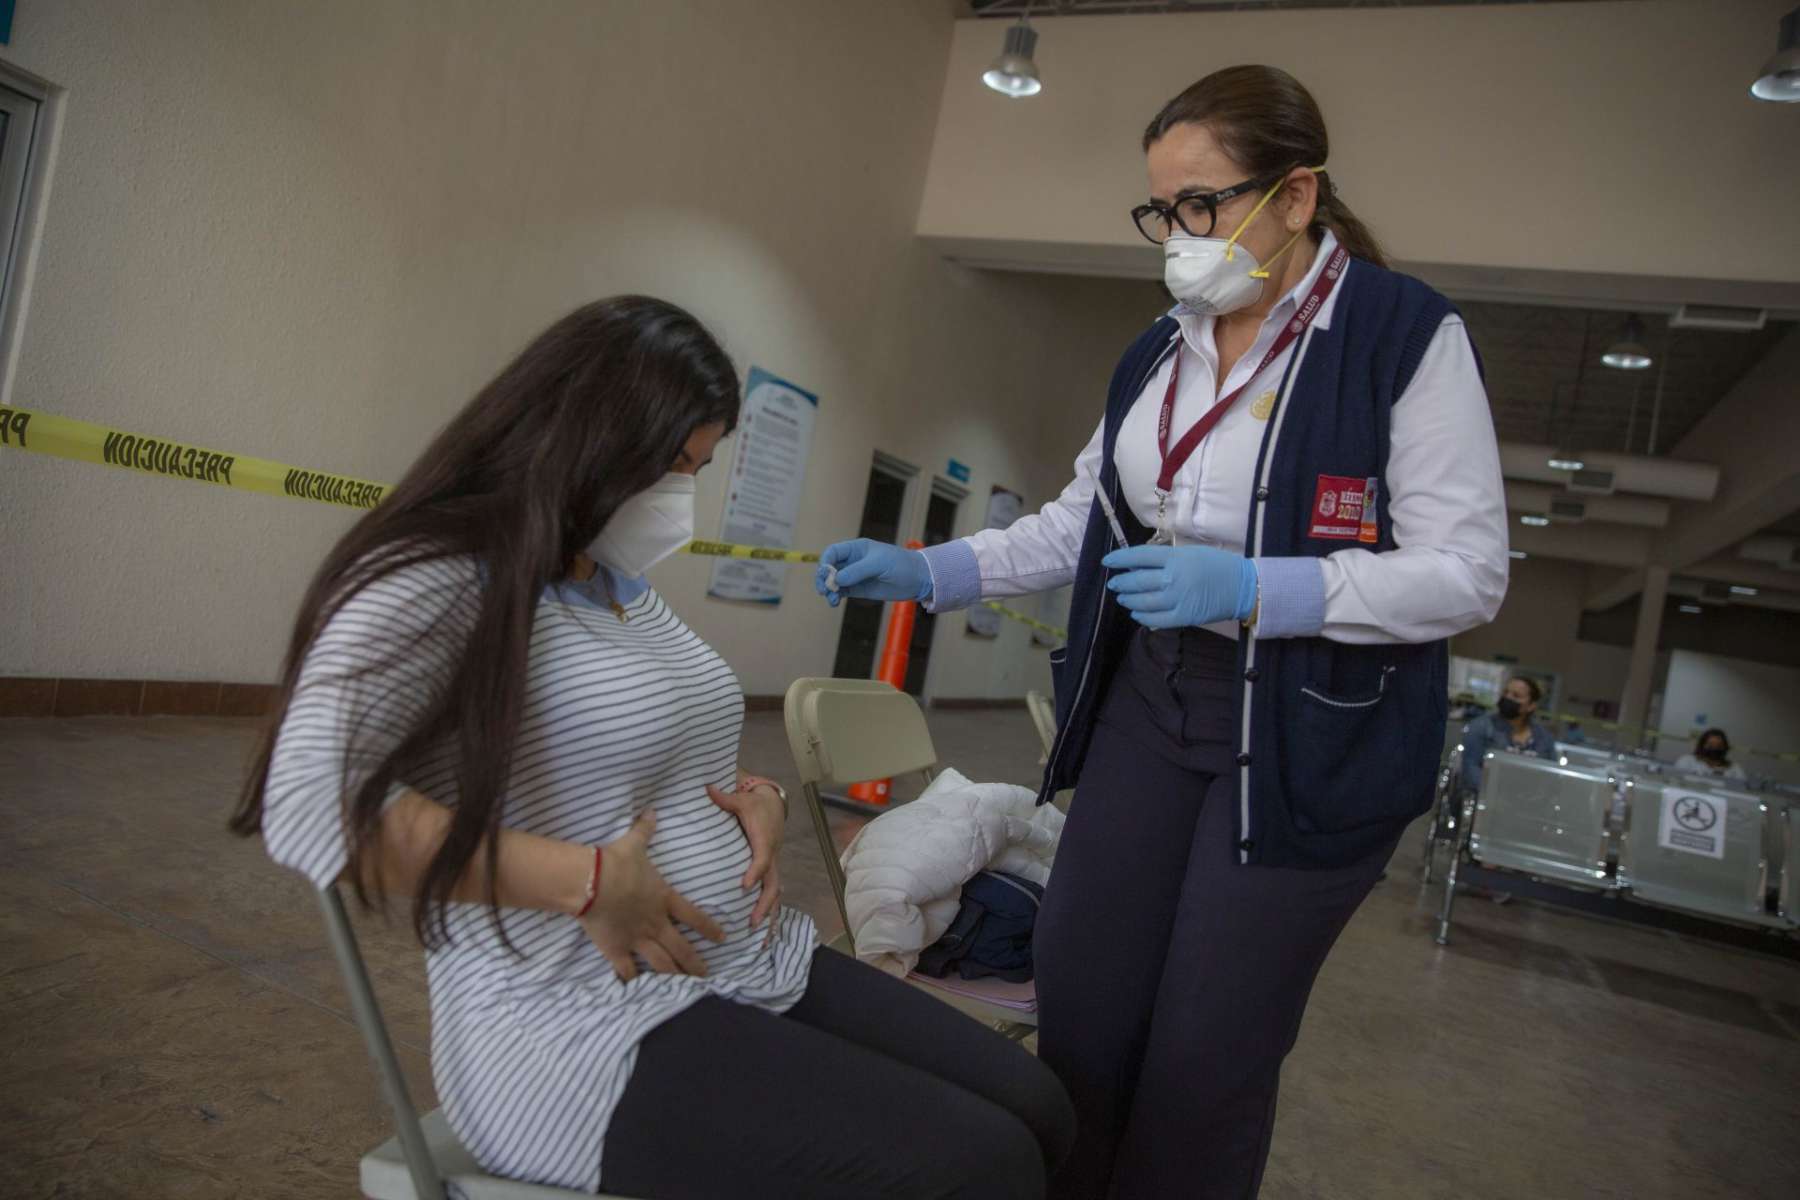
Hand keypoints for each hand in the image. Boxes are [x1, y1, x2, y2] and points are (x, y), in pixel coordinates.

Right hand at [578, 809, 725, 981]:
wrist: (591, 882)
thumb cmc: (616, 862)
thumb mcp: (633, 843)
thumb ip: (645, 830)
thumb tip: (651, 811)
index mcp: (664, 899)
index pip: (694, 916)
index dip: (710, 928)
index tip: (722, 938)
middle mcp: (656, 923)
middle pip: (682, 948)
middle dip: (696, 963)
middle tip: (706, 975)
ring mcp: (637, 939)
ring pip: (662, 964)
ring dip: (674, 975)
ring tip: (683, 986)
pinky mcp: (616, 949)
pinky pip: (627, 970)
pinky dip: (631, 979)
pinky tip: (635, 986)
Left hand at [708, 780, 784, 943]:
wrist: (772, 802)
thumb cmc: (754, 803)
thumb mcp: (740, 799)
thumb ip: (724, 798)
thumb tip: (708, 788)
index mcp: (763, 840)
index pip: (762, 859)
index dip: (755, 872)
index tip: (744, 886)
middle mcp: (771, 854)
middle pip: (772, 884)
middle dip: (764, 904)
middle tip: (751, 922)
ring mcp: (772, 864)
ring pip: (775, 892)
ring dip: (769, 914)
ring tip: (760, 936)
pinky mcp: (770, 869)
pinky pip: (772, 892)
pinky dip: (770, 911)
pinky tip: (764, 930)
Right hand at [815, 540, 930, 606]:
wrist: (918, 579)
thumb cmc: (901, 565)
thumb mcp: (879, 564)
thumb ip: (857, 571)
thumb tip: (836, 580)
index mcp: (857, 548)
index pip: (833, 552)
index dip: (825, 562)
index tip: (825, 574)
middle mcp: (853, 561)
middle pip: (829, 567)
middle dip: (823, 578)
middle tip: (824, 590)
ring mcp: (855, 576)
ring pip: (833, 581)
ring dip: (828, 590)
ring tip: (832, 600)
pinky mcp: (859, 589)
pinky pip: (841, 591)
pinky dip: (835, 596)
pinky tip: (835, 602)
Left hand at [1102, 544, 1257, 629]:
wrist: (1242, 586)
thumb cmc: (1215, 565)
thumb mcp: (1189, 553)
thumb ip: (1164, 559)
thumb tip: (1136, 565)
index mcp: (1174, 558)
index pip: (1138, 556)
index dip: (1119, 559)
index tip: (1107, 561)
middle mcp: (1172, 578)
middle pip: (1136, 581)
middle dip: (1120, 582)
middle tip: (1114, 583)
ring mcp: (1177, 599)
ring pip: (1141, 602)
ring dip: (1128, 600)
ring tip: (1123, 597)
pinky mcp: (1183, 617)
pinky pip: (1154, 619)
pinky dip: (1141, 616)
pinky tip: (1137, 612)